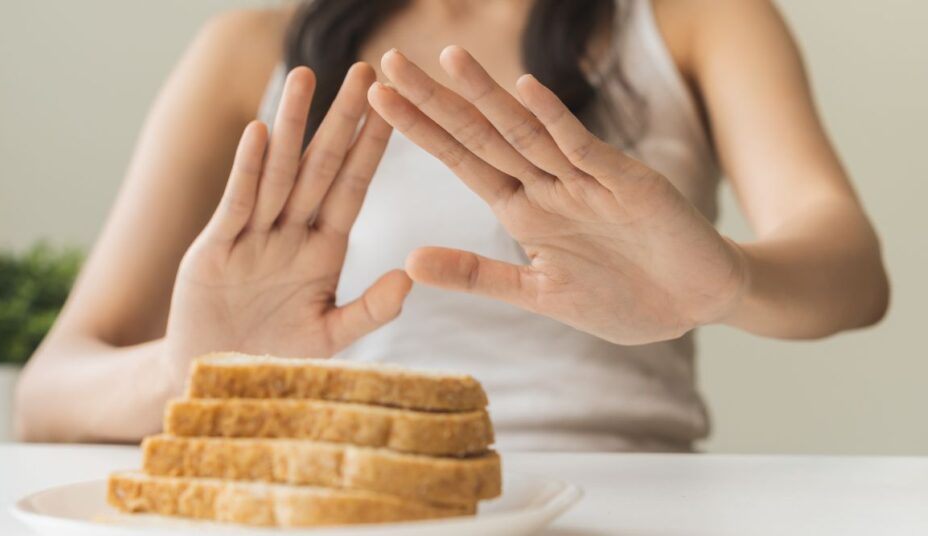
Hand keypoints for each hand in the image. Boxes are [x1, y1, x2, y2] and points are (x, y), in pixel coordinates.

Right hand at [165, 63, 410, 380]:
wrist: (216, 379)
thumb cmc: (276, 359)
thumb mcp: (329, 338)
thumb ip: (369, 310)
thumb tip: (408, 276)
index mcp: (324, 250)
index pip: (353, 188)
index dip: (371, 147)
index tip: (393, 107)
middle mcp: (292, 233)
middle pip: (321, 167)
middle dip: (341, 120)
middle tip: (363, 70)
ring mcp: (254, 237)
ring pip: (279, 173)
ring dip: (293, 126)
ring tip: (306, 77)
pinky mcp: (216, 249)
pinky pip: (237, 203)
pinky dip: (248, 170)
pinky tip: (261, 133)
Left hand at [369, 47, 747, 344]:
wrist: (697, 302)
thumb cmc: (623, 298)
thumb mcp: (538, 295)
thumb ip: (477, 275)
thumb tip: (407, 261)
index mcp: (523, 210)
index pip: (461, 160)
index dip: (420, 130)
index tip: (376, 100)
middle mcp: (548, 185)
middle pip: (482, 135)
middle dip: (435, 100)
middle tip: (388, 62)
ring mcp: (587, 180)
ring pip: (527, 131)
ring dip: (487, 96)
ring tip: (447, 59)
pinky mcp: (627, 183)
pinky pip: (585, 148)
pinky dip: (556, 121)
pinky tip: (525, 90)